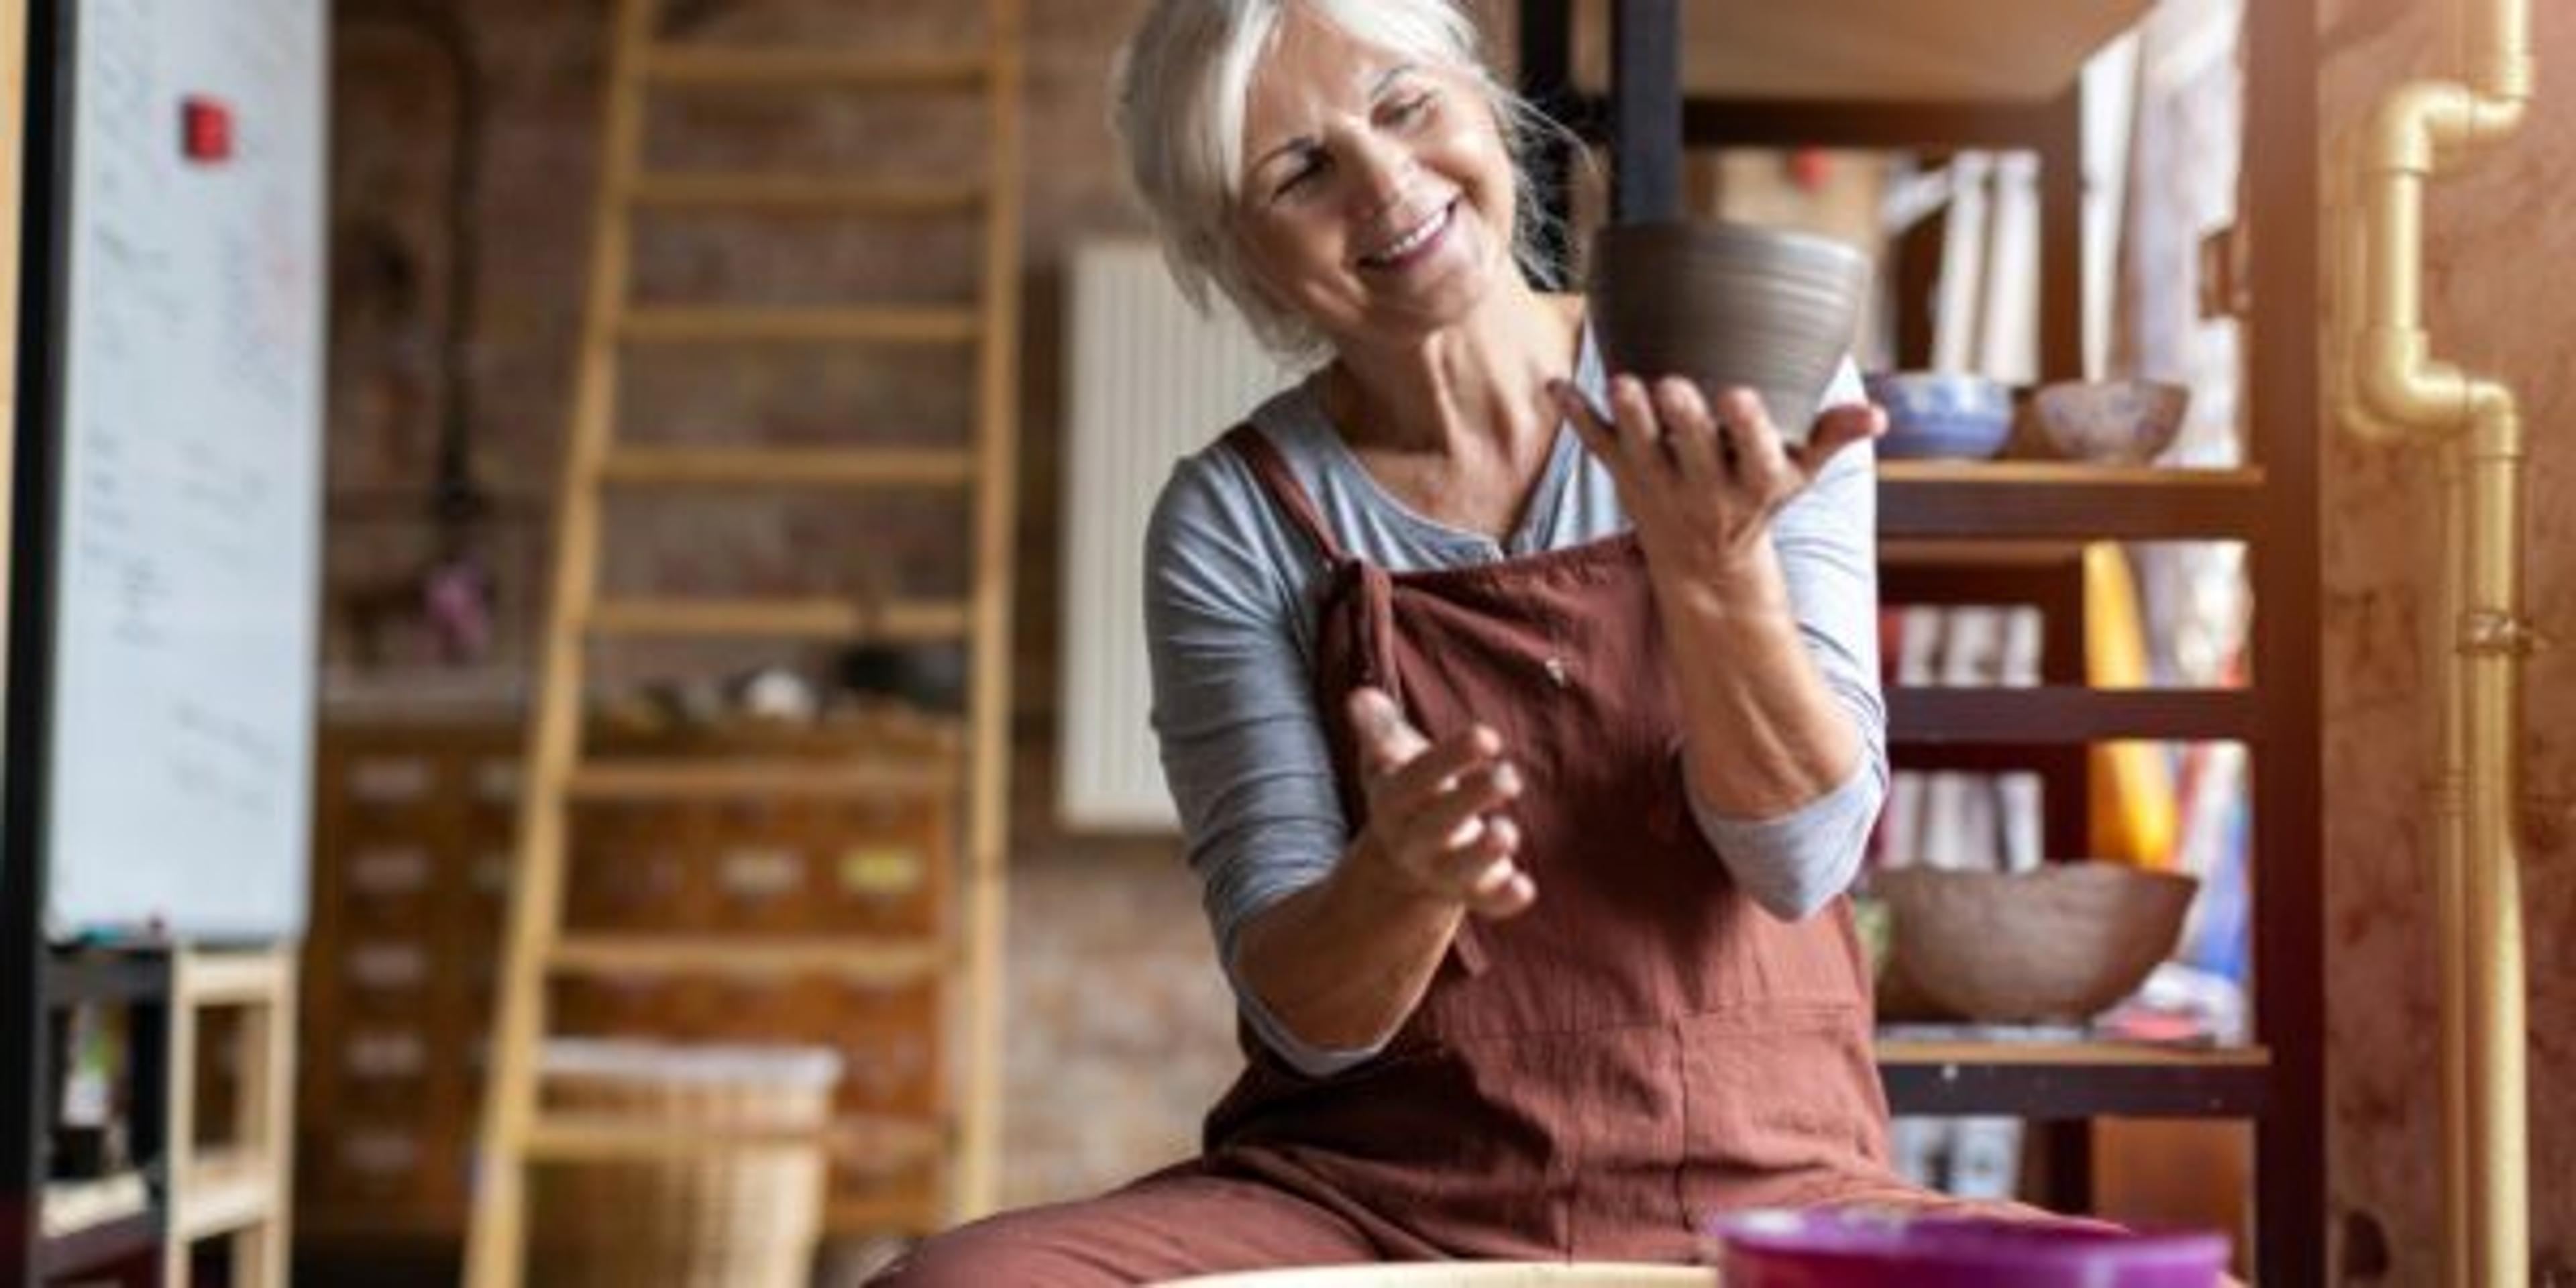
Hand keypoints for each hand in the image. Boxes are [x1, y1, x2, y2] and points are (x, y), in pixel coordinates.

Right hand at [1344, 687, 1535, 919]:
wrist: (1404, 858)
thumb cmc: (1408, 790)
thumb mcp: (1389, 759)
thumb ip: (1379, 729)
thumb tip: (1360, 697)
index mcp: (1394, 801)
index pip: (1418, 778)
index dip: (1451, 758)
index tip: (1489, 737)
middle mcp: (1414, 839)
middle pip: (1438, 822)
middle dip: (1473, 799)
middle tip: (1510, 777)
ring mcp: (1442, 870)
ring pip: (1459, 868)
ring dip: (1482, 854)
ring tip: (1507, 833)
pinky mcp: (1472, 892)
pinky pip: (1486, 902)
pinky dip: (1504, 899)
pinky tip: (1525, 887)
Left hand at [1549, 375, 1883, 585]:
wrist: (1705, 566)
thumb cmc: (1757, 500)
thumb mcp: (1799, 476)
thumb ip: (1832, 438)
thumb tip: (1878, 416)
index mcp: (1753, 483)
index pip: (1754, 455)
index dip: (1747, 427)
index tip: (1739, 396)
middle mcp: (1704, 487)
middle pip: (1691, 450)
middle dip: (1682, 420)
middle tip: (1671, 384)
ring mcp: (1659, 483)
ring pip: (1640, 448)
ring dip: (1628, 417)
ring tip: (1621, 383)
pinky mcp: (1625, 478)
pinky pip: (1596, 447)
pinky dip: (1576, 417)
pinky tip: (1555, 387)